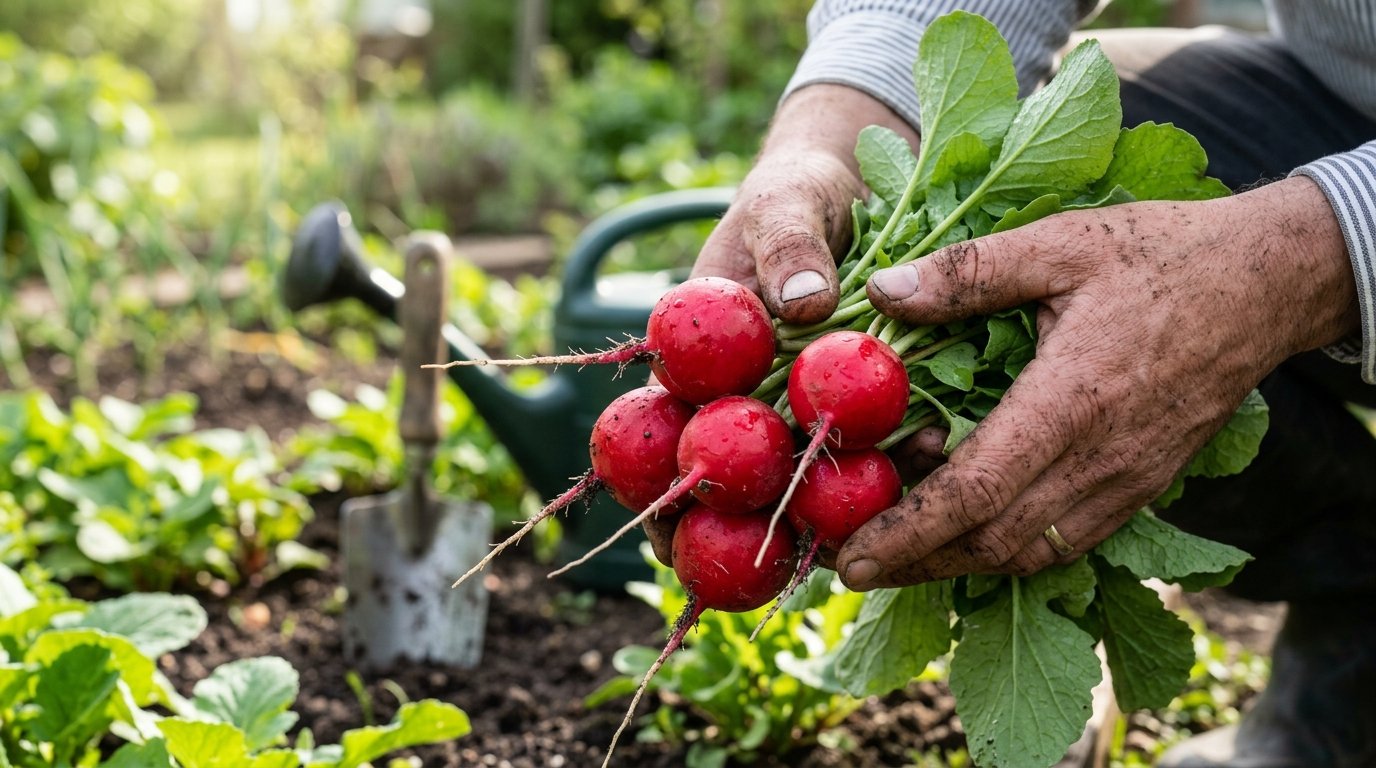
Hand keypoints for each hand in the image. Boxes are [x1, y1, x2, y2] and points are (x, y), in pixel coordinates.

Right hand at [645, 84, 920, 565]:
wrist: (853, 189)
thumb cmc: (796, 194)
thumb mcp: (787, 204)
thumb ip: (789, 247)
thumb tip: (802, 304)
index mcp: (696, 357)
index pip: (660, 435)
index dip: (658, 496)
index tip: (671, 542)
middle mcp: (740, 394)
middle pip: (728, 480)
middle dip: (740, 534)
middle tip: (769, 572)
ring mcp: (795, 408)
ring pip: (797, 479)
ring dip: (819, 516)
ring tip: (854, 546)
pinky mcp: (851, 410)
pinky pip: (863, 451)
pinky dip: (883, 472)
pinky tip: (916, 487)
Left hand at [835, 176, 1360, 589]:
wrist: (1266, 283)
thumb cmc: (1160, 254)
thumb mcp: (1060, 241)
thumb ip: (968, 272)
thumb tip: (882, 294)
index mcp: (1072, 400)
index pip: (977, 492)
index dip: (909, 533)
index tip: (852, 557)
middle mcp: (1101, 459)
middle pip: (993, 541)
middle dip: (915, 561)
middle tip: (851, 562)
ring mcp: (1126, 481)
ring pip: (1027, 552)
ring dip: (956, 561)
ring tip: (895, 552)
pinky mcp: (1140, 487)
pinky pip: (1063, 540)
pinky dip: (1005, 548)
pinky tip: (964, 529)